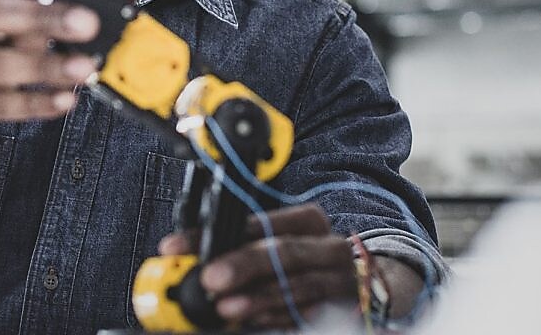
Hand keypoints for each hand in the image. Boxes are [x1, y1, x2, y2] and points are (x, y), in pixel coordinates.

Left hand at [157, 204, 355, 329]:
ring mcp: (339, 277)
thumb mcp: (277, 245)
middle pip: (282, 251)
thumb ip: (240, 248)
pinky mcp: (344, 306)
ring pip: (296, 286)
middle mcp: (327, 245)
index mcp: (306, 220)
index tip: (176, 247)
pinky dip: (278, 317)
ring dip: (257, 299)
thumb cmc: (307, 260)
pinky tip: (255, 320)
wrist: (365, 283)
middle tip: (210, 278)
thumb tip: (189, 260)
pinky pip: (306, 313)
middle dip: (242, 265)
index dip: (211, 235)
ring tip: (227, 308)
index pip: (251, 222)